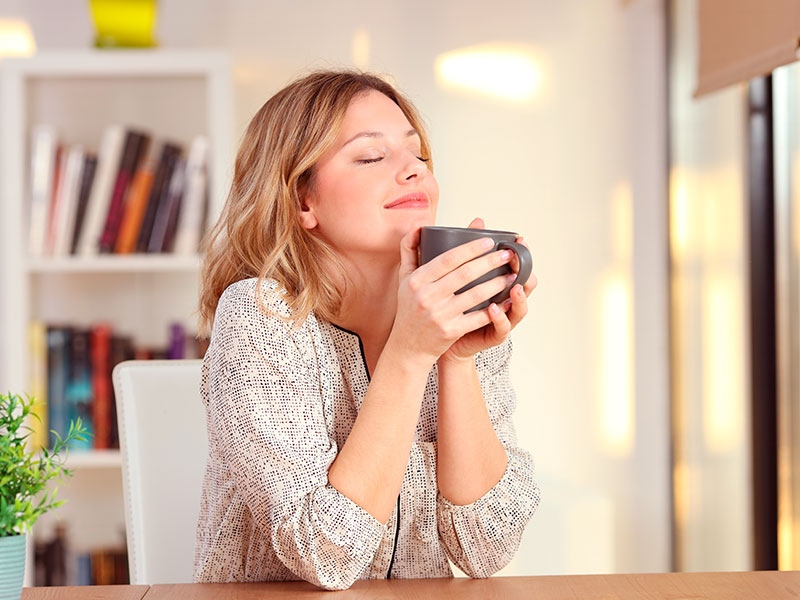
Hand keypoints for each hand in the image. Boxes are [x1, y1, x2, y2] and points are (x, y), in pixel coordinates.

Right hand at [386, 219, 518, 367]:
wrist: (407, 346)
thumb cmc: (409, 307)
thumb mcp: (404, 277)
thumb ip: (409, 248)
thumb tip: (418, 223)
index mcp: (417, 280)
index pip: (448, 258)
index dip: (471, 248)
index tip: (489, 240)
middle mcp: (427, 296)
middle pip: (465, 274)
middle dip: (491, 262)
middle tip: (509, 254)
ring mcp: (439, 315)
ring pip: (475, 295)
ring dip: (498, 283)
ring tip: (512, 275)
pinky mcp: (450, 331)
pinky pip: (478, 317)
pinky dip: (496, 309)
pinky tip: (508, 301)